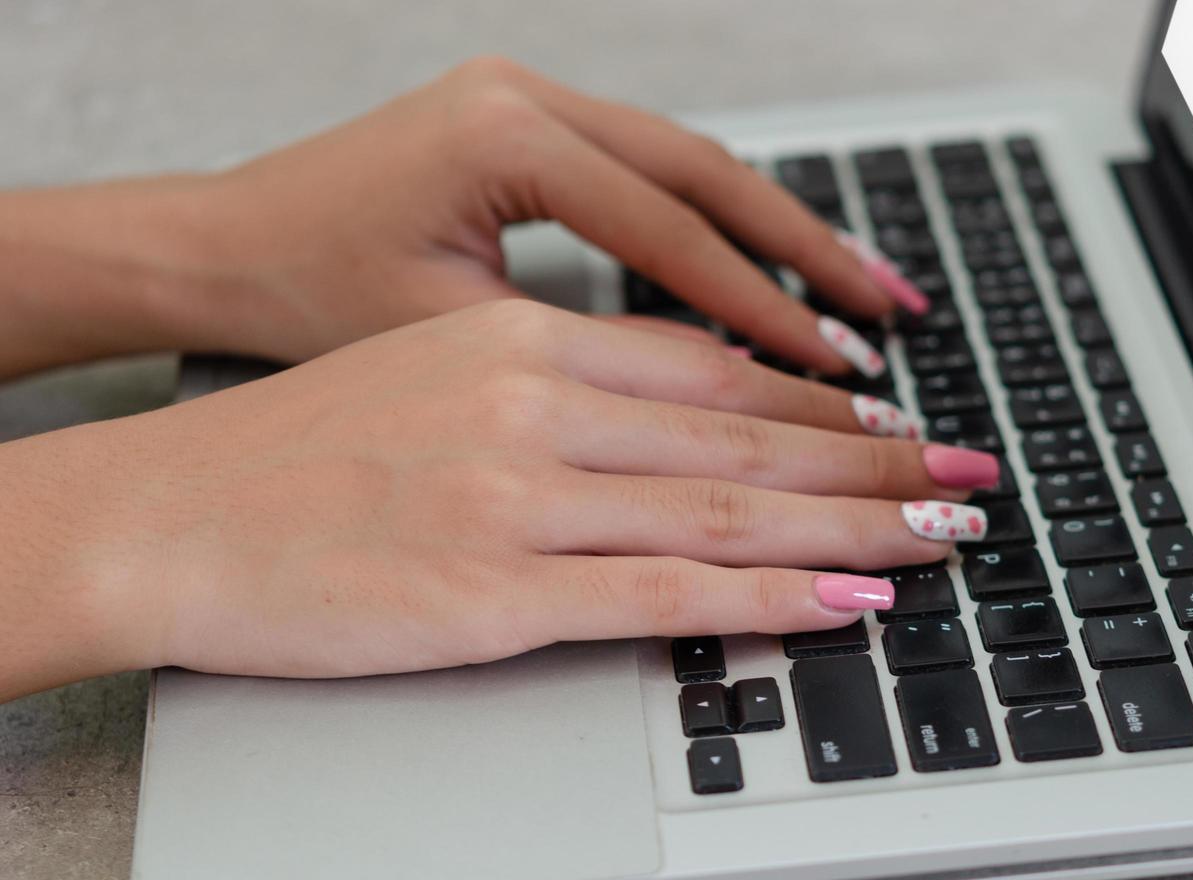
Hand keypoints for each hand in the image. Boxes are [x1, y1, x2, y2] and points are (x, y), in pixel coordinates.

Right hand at [41, 300, 996, 683]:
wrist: (164, 513)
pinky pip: (665, 595)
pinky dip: (766, 601)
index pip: (713, 370)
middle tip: (967, 476)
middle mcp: (537, 408)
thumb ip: (560, 388)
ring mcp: (519, 501)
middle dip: (876, 461)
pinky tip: (842, 605)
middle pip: (746, 435)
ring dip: (852, 527)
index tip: (893, 422)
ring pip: (727, 510)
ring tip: (939, 539)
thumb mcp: (438, 373)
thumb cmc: (293, 451)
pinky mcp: (493, 594)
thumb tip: (678, 413)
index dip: (818, 401)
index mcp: (525, 347)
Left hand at [194, 57, 925, 372]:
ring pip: (692, 163)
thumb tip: (710, 391)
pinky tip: (771, 264)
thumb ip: (578, 354)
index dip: (764, 309)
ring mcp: (530, 96)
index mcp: (504, 142)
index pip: (672, 234)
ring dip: (780, 229)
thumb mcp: (447, 337)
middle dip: (810, 248)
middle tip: (894, 311)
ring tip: (862, 289)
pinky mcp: (528, 119)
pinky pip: (652, 169)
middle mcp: (527, 98)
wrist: (218, 246)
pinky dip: (719, 222)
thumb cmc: (306, 297)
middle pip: (710, 173)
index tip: (837, 370)